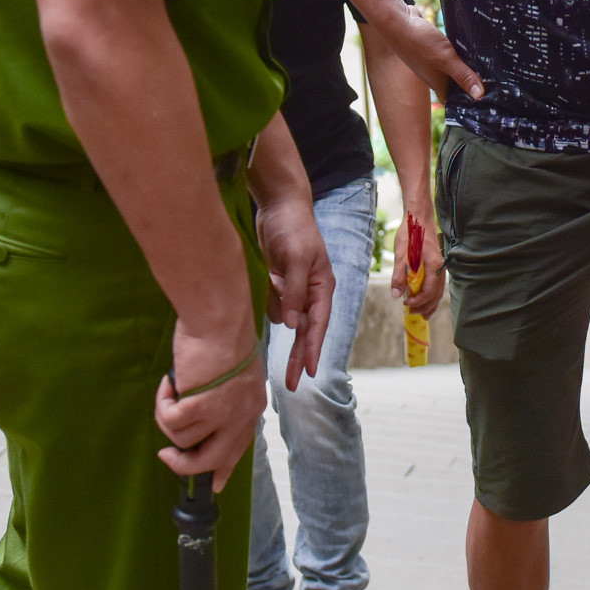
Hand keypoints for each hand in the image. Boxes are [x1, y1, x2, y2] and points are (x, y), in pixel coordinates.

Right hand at [156, 311, 265, 492]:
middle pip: (212, 460)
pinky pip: (170, 421)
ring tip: (169, 392)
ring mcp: (222, 414)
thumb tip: (201, 417)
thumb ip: (225, 398)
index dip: (224, 468)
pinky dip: (163, 404)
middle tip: (166, 455)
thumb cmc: (225, 337)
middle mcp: (241, 416)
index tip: (216, 484)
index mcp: (252, 408)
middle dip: (185, 465)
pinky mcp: (200, 407)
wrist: (221, 320)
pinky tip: (168, 384)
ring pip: (183, 440)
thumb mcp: (235, 375)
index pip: (238, 448)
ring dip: (167, 418)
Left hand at [258, 197, 335, 388]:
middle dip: (299, 358)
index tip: (310, 375)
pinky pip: (271, 303)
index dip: (314, 351)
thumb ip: (295, 291)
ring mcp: (294, 288)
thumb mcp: (298, 259)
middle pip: (305, 332)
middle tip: (292, 385)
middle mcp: (311, 292)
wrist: (279, 204)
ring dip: (277, 318)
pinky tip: (266, 284)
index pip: (318, 325)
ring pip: (285, 318)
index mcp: (323, 287)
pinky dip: (267, 301)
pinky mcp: (278, 283)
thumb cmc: (294, 228)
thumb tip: (291, 324)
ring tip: (275, 298)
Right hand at [384, 3, 484, 105]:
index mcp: (436, 82)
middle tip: (492, 83)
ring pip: (450, 68)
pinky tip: (468, 48)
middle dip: (469, 84)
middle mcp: (432, 73)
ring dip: (464, 67)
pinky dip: (457, 53)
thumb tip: (479, 96)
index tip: (485, 102)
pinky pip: (447, 53)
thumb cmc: (419, 42)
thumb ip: (463, 76)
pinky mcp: (430, 46)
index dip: (466, 103)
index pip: (453, 99)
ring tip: (486, 66)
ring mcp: (430, 60)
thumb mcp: (446, 59)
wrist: (397, 20)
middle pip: (453, 84)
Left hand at [393, 200, 446, 314]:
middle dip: (426, 307)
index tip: (406, 304)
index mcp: (433, 266)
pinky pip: (437, 283)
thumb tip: (396, 295)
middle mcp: (440, 267)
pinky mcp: (437, 263)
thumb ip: (399, 275)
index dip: (419, 302)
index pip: (429, 292)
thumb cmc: (410, 232)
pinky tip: (423, 296)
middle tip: (414, 314)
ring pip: (439, 290)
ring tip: (422, 312)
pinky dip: (432, 293)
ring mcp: (440, 265)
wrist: (418, 216)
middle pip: (437, 294)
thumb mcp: (401, 254)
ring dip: (430, 302)